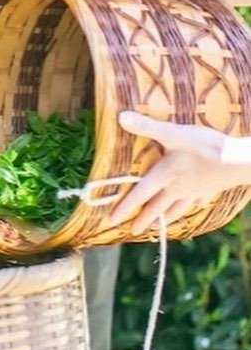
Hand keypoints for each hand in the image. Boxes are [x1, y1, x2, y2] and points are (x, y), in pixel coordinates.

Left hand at [109, 111, 250, 233]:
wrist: (239, 161)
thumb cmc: (204, 146)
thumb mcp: (172, 133)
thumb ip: (146, 126)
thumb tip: (120, 117)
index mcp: (164, 176)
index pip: (139, 194)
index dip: (124, 207)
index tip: (111, 220)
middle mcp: (177, 188)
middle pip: (156, 207)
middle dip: (143, 220)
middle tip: (131, 232)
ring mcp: (195, 191)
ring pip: (176, 209)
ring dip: (164, 219)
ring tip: (156, 228)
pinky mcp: (209, 189)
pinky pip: (196, 202)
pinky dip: (190, 207)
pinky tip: (193, 206)